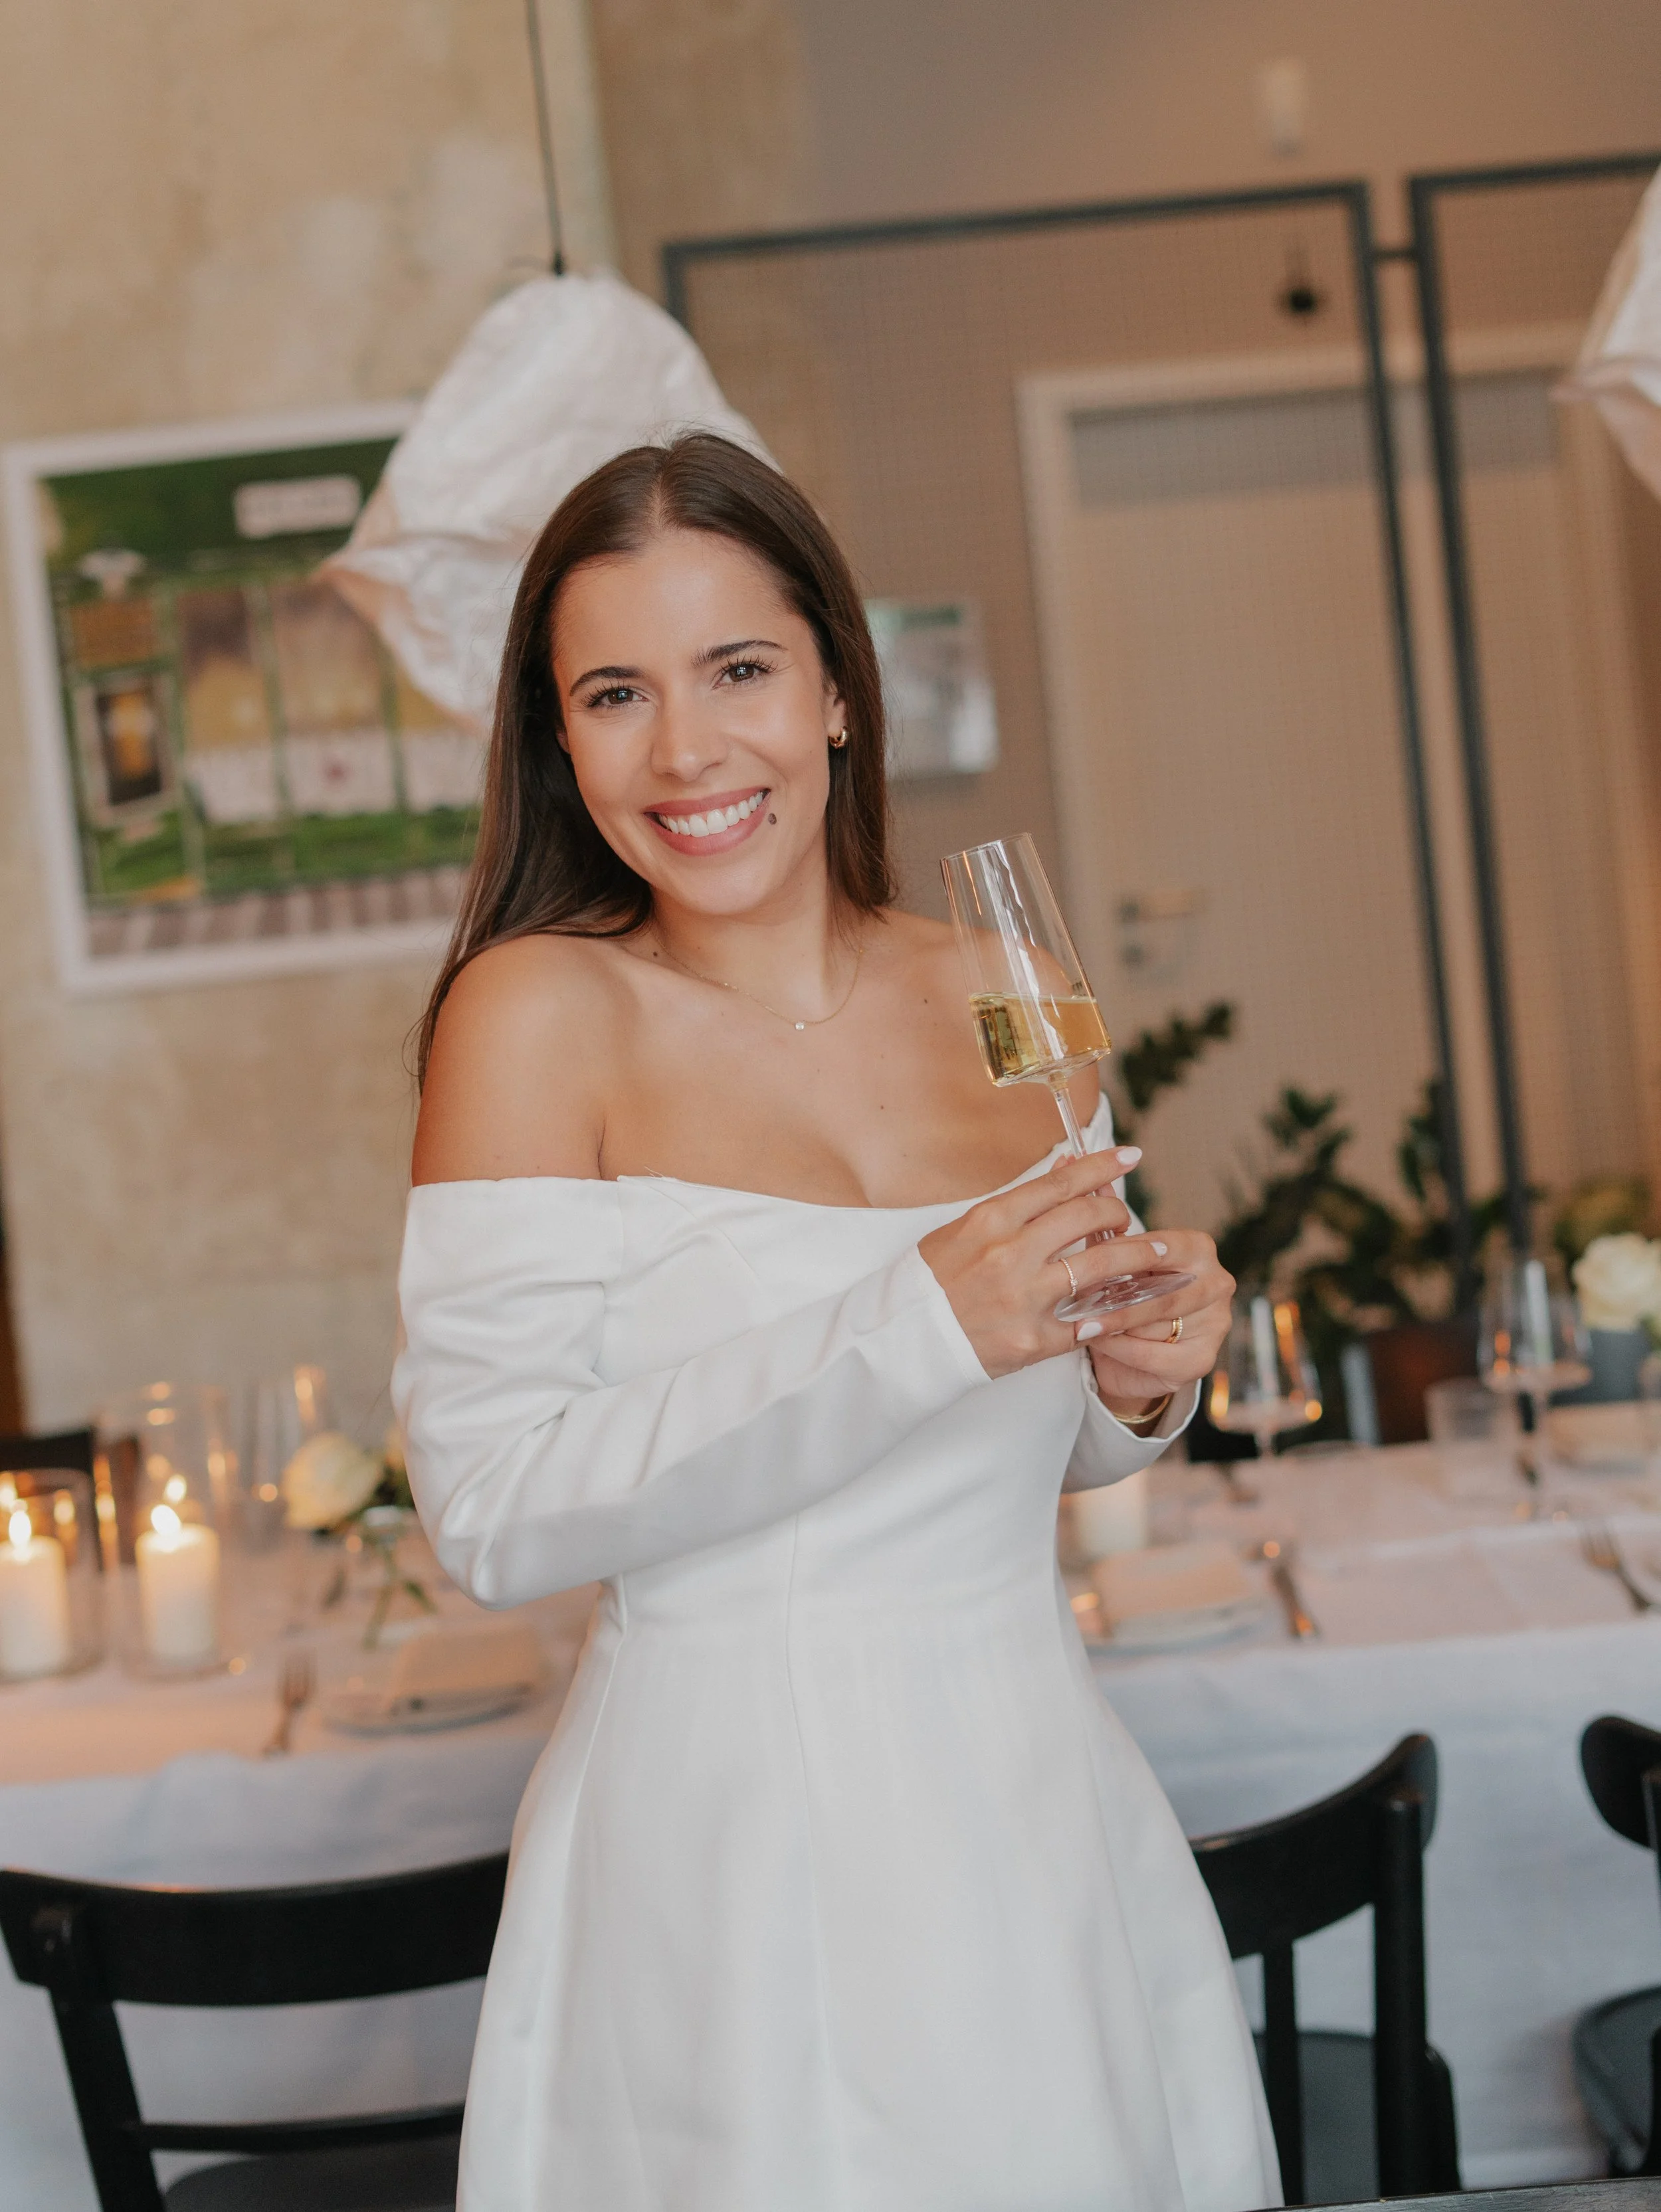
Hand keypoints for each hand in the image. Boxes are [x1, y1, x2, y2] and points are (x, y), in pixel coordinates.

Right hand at [919, 1147, 1147, 1379]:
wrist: (903, 1341)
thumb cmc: (931, 1281)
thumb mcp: (965, 1229)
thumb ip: (1018, 1203)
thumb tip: (1065, 1168)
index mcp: (992, 1219)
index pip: (1061, 1182)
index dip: (1102, 1166)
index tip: (1130, 1157)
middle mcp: (1011, 1253)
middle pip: (1089, 1216)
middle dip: (1120, 1212)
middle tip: (1129, 1217)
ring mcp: (1025, 1297)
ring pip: (1102, 1266)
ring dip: (1138, 1257)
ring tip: (1158, 1255)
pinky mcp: (1034, 1339)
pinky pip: (1088, 1321)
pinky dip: (1112, 1312)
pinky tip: (1127, 1307)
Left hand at [1077, 1230, 1233, 1419]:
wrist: (1130, 1356)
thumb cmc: (1123, 1297)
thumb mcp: (1112, 1259)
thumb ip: (1101, 1220)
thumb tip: (1076, 1172)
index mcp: (1199, 1248)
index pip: (1159, 1248)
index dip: (1118, 1256)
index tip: (1083, 1263)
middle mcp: (1217, 1283)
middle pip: (1161, 1291)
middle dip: (1116, 1298)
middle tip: (1076, 1300)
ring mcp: (1215, 1323)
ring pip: (1155, 1323)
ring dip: (1114, 1324)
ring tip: (1080, 1322)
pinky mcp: (1202, 1360)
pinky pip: (1153, 1354)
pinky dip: (1121, 1350)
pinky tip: (1099, 1344)